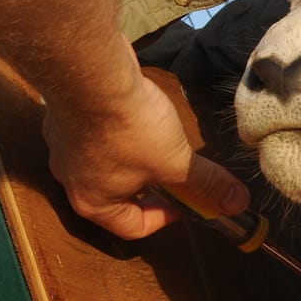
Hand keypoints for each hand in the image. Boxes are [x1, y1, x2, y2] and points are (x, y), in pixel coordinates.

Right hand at [42, 65, 248, 239]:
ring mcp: (62, 147)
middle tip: (174, 172)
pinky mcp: (61, 117)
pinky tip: (133, 115)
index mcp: (93, 203)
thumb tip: (239, 204)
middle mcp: (70, 181)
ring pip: (105, 164)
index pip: (134, 227)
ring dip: (132, 159)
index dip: (167, 218)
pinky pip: (94, 135)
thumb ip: (206, 183)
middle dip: (150, 187)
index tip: (188, 200)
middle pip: (118, 196)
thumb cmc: (131, 128)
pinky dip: (115, 133)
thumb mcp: (175, 161)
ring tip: (155, 142)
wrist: (92, 72)